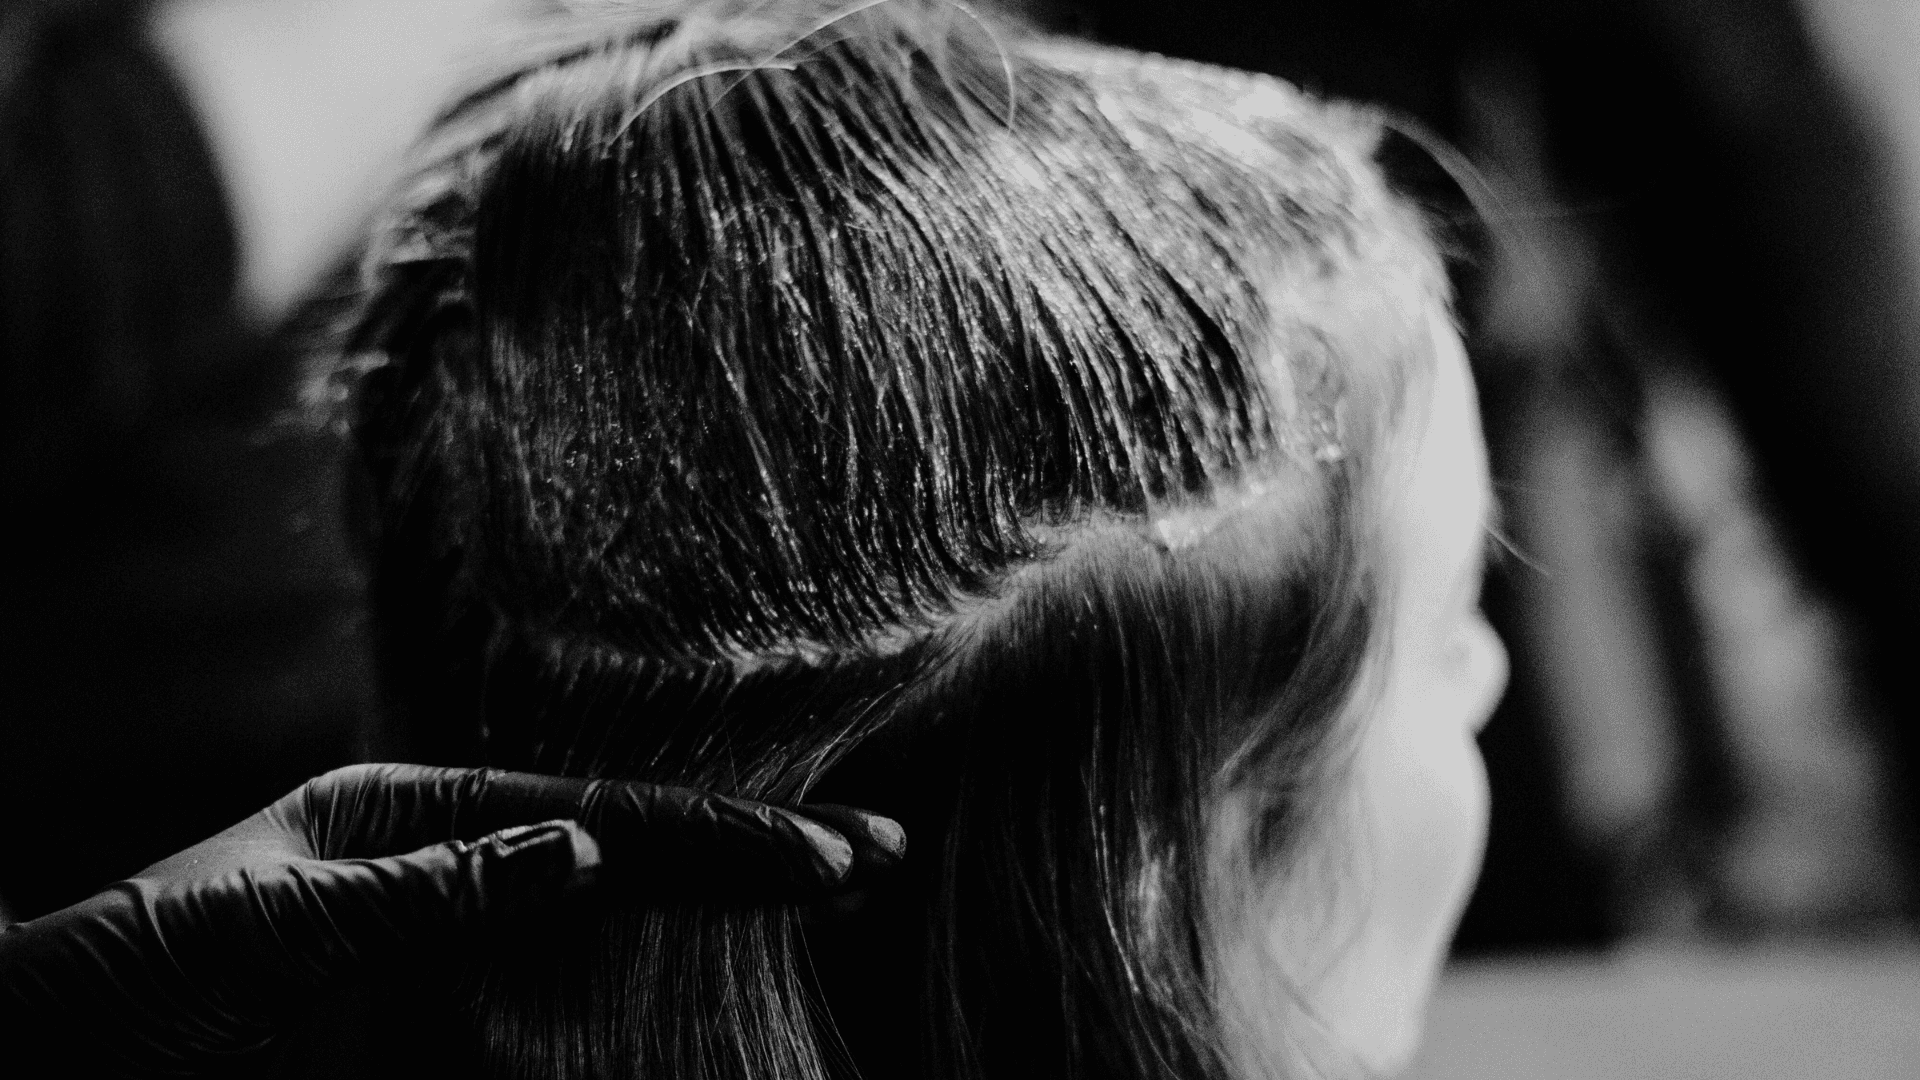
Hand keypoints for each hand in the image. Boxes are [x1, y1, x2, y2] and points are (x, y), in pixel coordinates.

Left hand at [0, 763, 903, 1077]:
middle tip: (873, 857)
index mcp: (406, 815)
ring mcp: (441, 951)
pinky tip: (693, 997)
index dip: (716, 837)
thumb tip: (587, 849)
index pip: (594, 817)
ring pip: (603, 936)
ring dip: (707, 926)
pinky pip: (546, 1017)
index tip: (827, 856)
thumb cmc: (123, 980)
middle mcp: (441, 870)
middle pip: (625, 858)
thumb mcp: (268, 924)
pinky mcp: (424, 1027)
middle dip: (747, 859)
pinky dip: (623, 1010)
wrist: (38, 1060)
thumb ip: (432, 894)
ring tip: (823, 897)